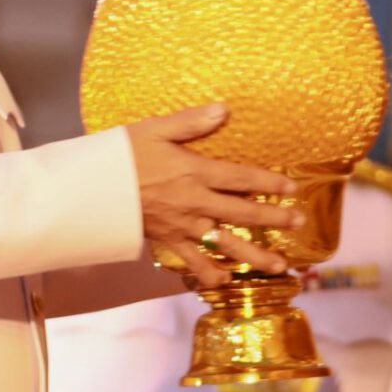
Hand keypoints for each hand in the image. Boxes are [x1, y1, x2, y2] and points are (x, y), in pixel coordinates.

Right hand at [128, 104, 304, 287]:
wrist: (91, 190)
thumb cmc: (122, 155)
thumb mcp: (155, 129)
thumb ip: (192, 122)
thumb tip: (224, 109)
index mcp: (194, 172)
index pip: (242, 178)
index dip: (269, 183)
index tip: (292, 189)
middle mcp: (195, 203)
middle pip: (243, 212)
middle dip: (274, 219)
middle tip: (300, 224)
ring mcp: (183, 226)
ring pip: (227, 244)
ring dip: (255, 256)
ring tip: (280, 266)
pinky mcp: (168, 241)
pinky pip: (194, 263)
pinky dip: (211, 275)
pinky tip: (227, 281)